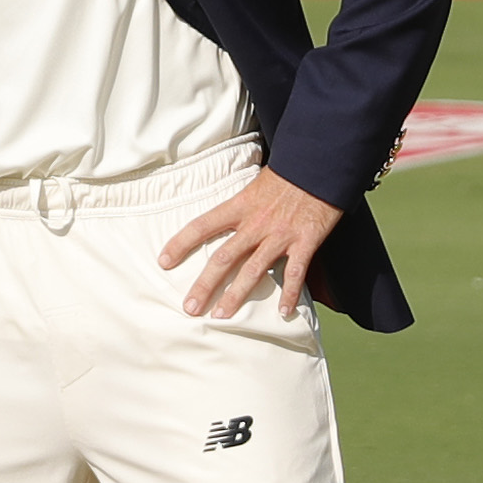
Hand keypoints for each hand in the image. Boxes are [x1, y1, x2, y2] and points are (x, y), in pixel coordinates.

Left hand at [158, 167, 342, 321]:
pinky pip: (294, 273)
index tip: (163, 262)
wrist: (318, 166)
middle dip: (205, 285)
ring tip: (220, 316)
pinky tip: (283, 312)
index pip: (201, 226)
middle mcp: (255, 223)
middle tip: (190, 307)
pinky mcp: (305, 242)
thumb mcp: (253, 186)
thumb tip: (222, 221)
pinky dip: (289, 294)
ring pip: (253, 270)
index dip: (180, 244)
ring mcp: (280, 235)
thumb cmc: (285, 176)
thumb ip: (239, 207)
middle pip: (223, 258)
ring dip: (235, 296)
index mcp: (239, 206)